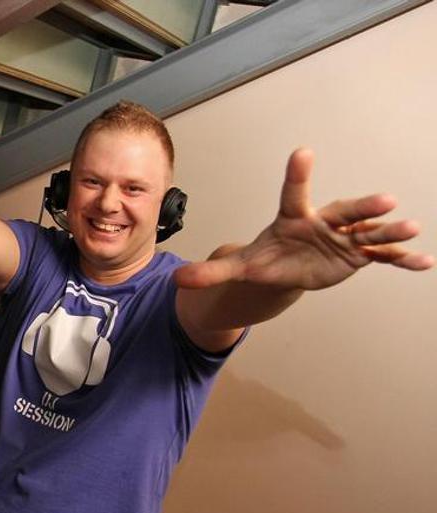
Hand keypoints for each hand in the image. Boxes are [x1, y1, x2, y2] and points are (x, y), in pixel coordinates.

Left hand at [174, 148, 434, 290]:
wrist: (288, 267)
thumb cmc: (268, 256)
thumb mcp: (240, 265)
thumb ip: (213, 271)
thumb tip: (179, 279)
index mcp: (293, 217)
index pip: (293, 193)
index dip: (297, 174)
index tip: (302, 152)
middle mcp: (324, 222)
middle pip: (344, 211)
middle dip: (363, 207)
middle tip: (384, 199)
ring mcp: (344, 238)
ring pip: (369, 231)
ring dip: (389, 231)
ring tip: (410, 229)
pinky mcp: (357, 255)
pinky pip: (382, 257)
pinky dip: (401, 260)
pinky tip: (424, 263)